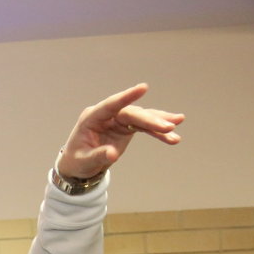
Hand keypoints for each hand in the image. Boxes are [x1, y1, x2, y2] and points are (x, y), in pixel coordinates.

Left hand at [57, 83, 183, 179]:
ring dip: (159, 121)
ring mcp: (118, 119)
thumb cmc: (77, 160)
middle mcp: (106, 115)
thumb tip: (112, 154)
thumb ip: (97, 155)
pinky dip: (158, 133)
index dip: (127, 97)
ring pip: (141, 117)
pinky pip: (145, 127)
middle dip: (150, 119)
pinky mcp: (126, 127)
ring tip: (177, 123)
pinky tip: (172, 138)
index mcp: (91, 118)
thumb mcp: (84, 161)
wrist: (79, 165)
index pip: (110, 105)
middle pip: (131, 113)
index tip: (143, 87)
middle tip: (168, 126)